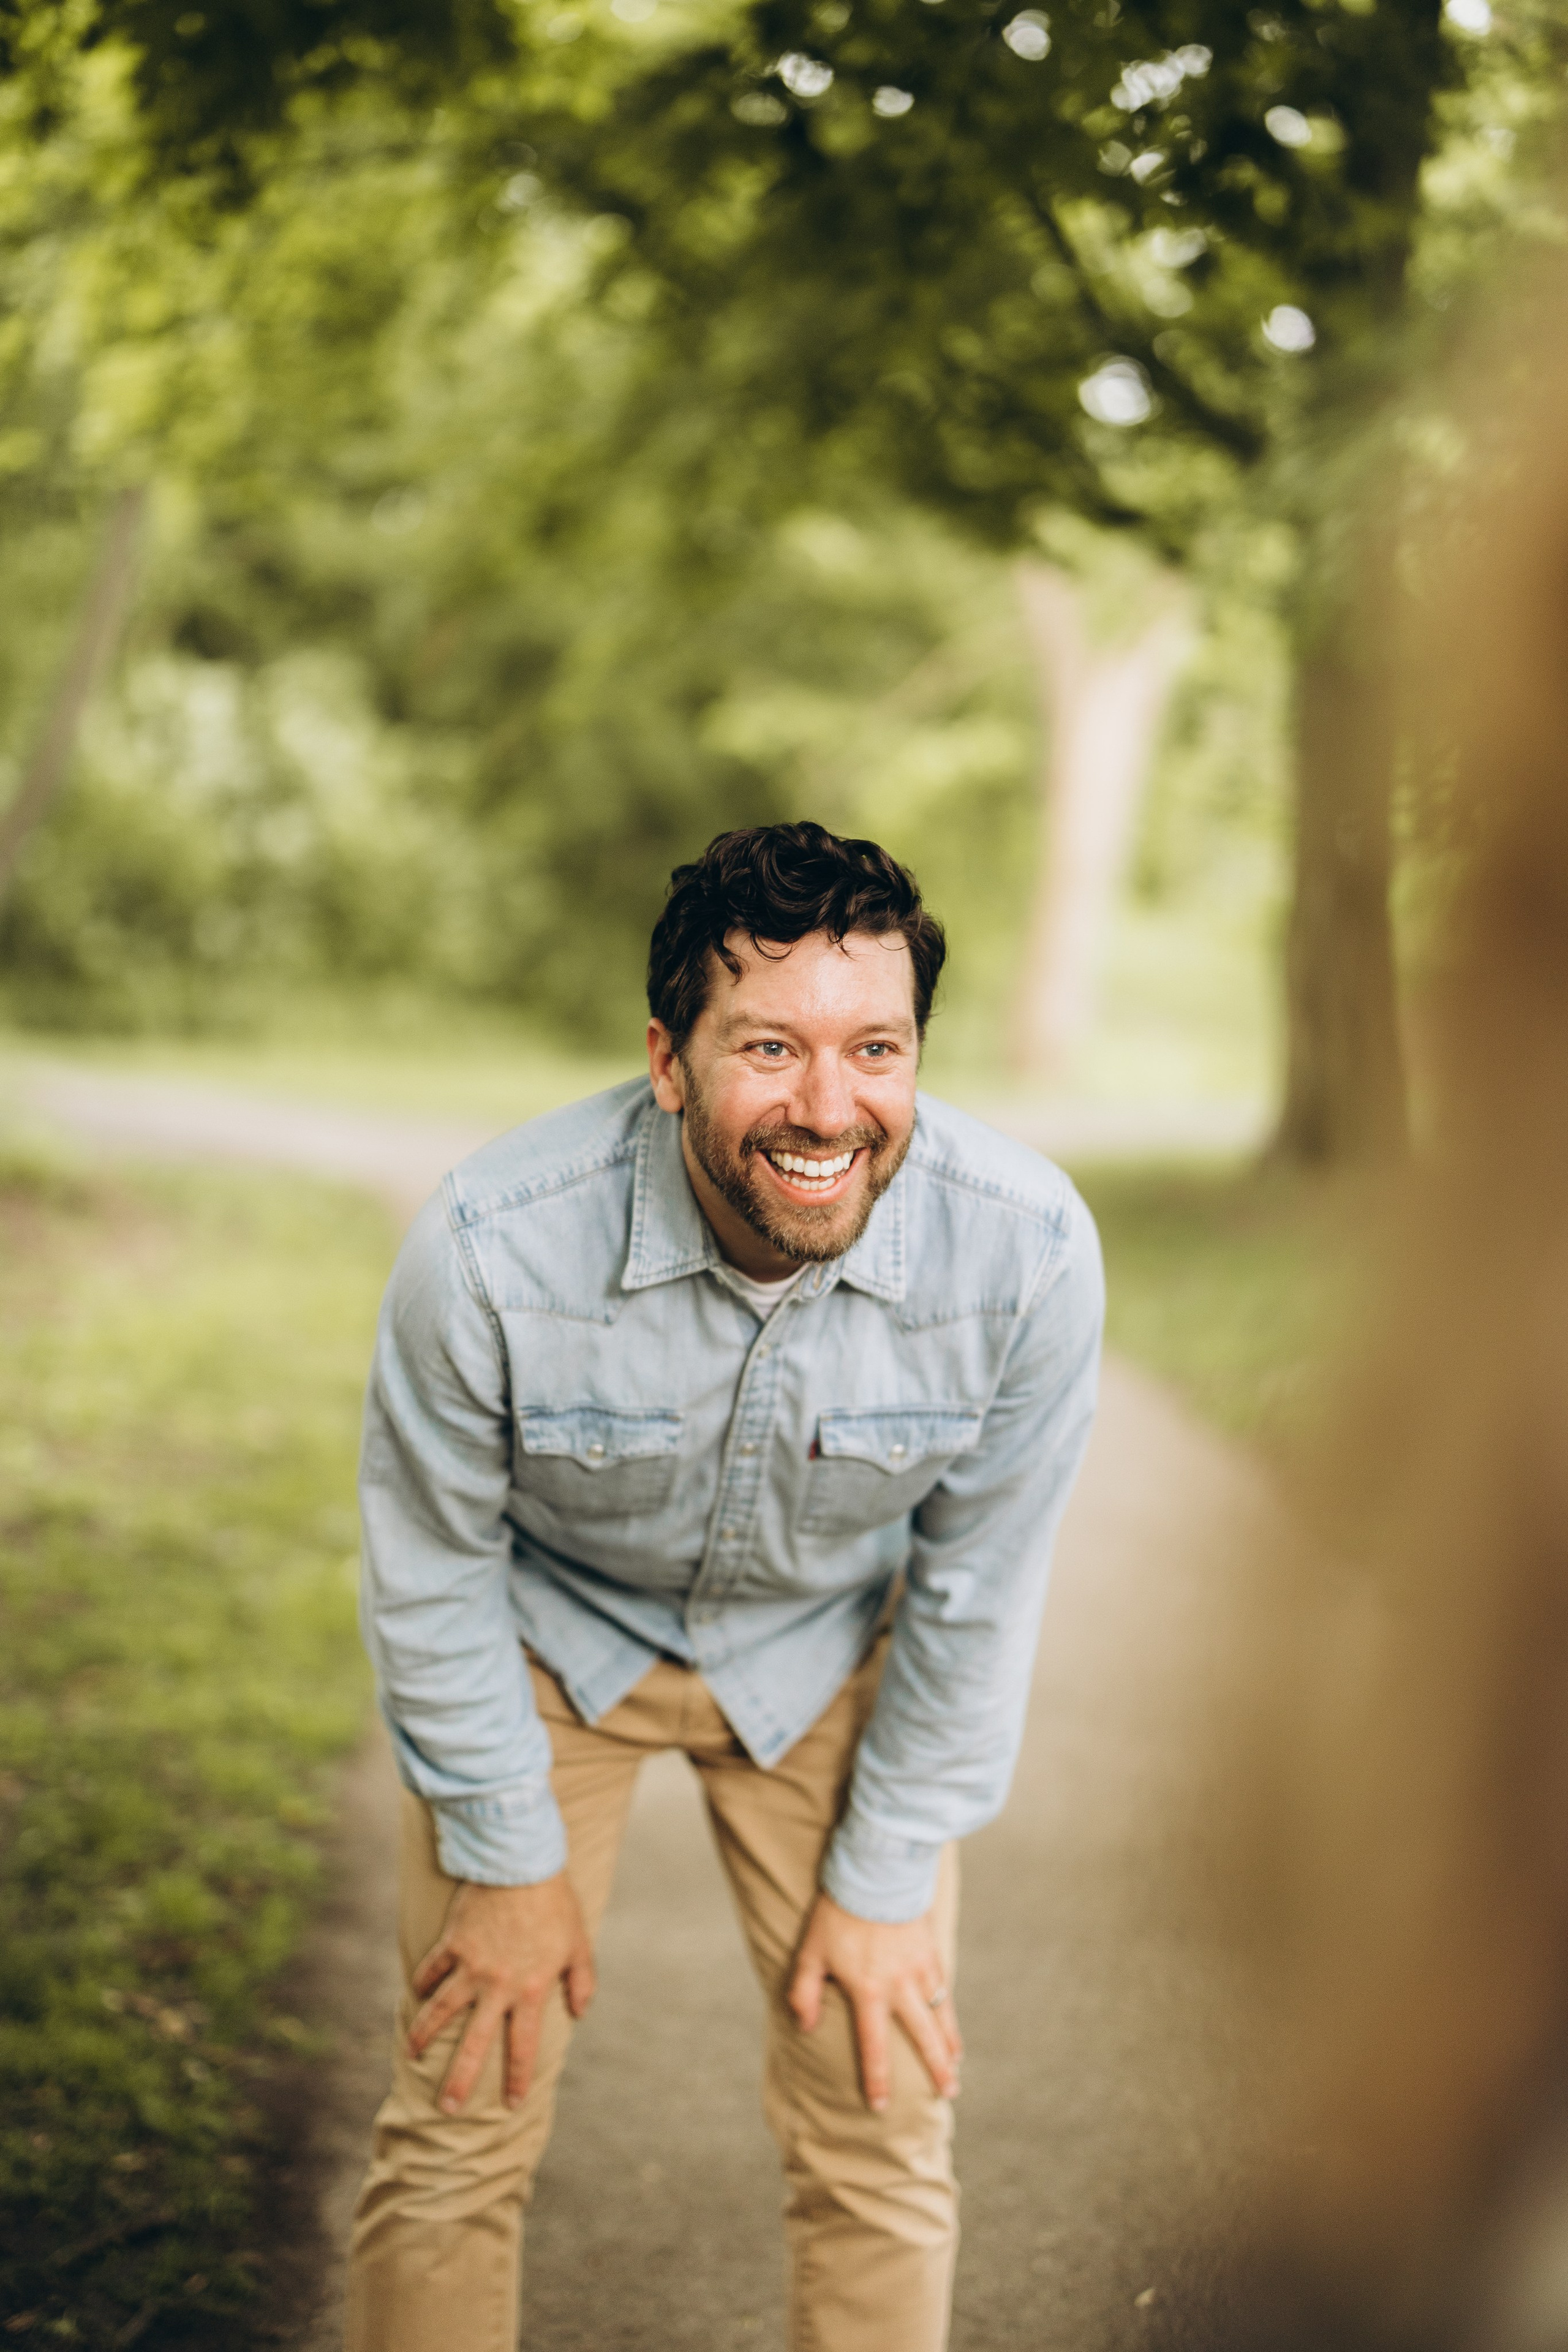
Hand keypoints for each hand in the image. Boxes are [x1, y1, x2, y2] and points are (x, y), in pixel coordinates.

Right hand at [408, 1872, 594, 2113]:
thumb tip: (579, 2013)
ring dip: (423, 2035)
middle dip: (460, 2080)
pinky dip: (422, 1982)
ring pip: (440, 2011)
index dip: (517, 2077)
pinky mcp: (453, 1943)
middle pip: (475, 2043)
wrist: (522, 1864)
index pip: (523, 2046)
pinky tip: (416, 1995)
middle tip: (448, 2109)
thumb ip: (582, 1982)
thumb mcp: (579, 1944)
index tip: (511, 2103)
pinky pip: (432, 1969)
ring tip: (410, 2054)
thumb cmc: (555, 1904)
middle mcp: (497, 1987)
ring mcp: (471, 1966)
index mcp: (530, 1991)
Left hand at [787, 1892, 960, 2111]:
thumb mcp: (810, 1952)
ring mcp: (919, 1969)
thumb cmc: (837, 1912)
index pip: (873, 2046)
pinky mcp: (930, 1951)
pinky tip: (950, 2023)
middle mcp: (899, 1986)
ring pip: (940, 2015)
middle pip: (923, 2037)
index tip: (881, 2106)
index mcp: (868, 1990)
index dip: (877, 2079)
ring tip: (957, 2066)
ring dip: (949, 2043)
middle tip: (948, 2094)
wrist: (875, 1871)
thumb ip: (804, 1992)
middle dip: (936, 2069)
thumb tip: (804, 2027)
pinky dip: (948, 2011)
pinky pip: (943, 1988)